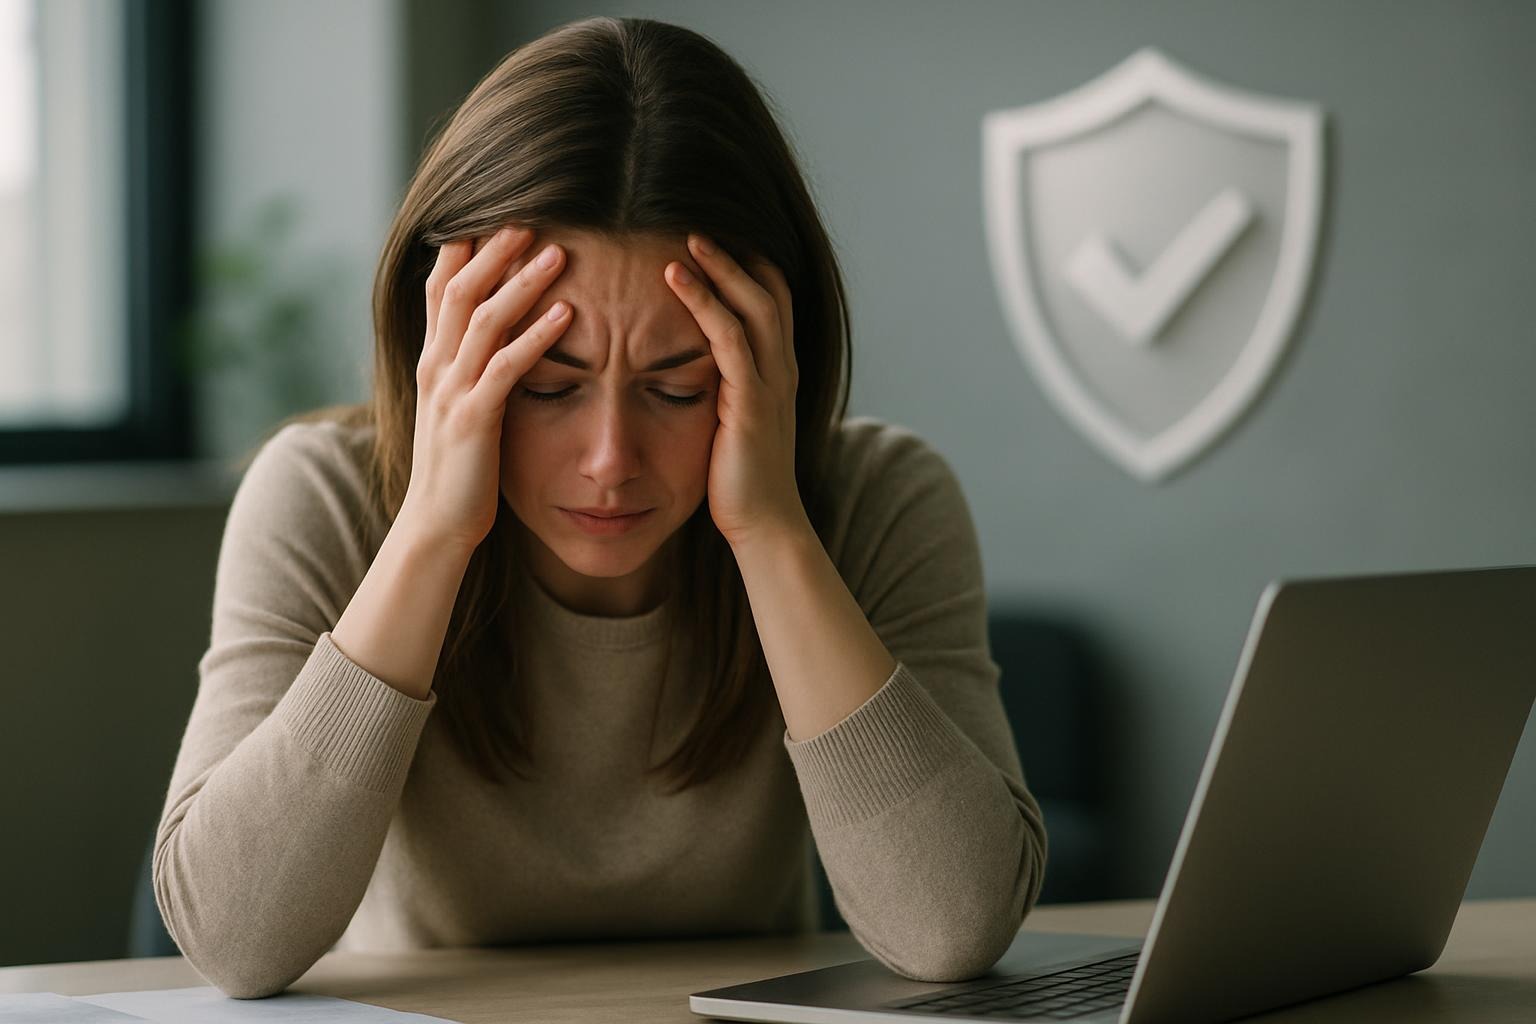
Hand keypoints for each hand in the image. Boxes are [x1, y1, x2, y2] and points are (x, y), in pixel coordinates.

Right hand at [397, 225, 572, 551]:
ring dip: (521, 282)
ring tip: (559, 252)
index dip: (464, 247)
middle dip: (493, 249)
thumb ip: (470, 368)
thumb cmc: (458, 469)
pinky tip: (567, 315)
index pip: (440, 287)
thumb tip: (494, 335)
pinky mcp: (473, 420)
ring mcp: (451, 392)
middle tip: (531, 215)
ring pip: (482, 319)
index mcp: (432, 360)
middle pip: (458, 288)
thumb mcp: (458, 408)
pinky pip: (506, 368)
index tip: (495, 211)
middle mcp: (435, 367)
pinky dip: (537, 336)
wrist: (435, 526)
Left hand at [664, 233, 808, 547]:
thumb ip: (721, 391)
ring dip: (720, 266)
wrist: (764, 526)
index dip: (747, 266)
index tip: (711, 239)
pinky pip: (730, 338)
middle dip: (735, 254)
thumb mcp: (729, 424)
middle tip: (696, 222)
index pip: (772, 301)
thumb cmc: (739, 482)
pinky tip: (674, 278)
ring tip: (686, 237)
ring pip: (755, 305)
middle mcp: (782, 370)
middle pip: (769, 290)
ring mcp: (771, 384)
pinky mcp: (751, 402)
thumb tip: (686, 371)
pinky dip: (703, 301)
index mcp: (778, 373)